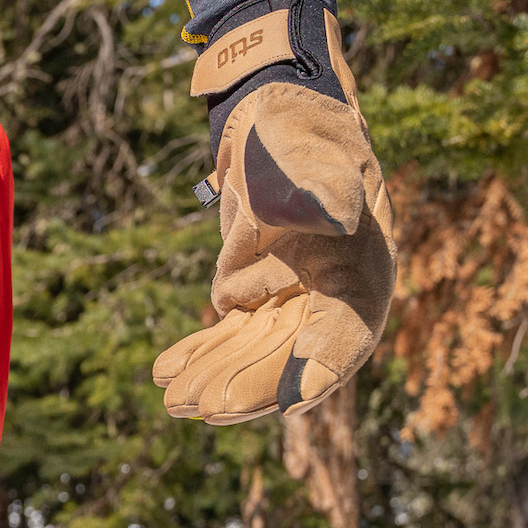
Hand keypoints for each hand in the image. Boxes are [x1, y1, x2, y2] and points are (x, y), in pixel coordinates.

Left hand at [152, 0, 396, 423]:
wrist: (270, 121)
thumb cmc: (297, 129)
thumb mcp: (307, 149)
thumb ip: (317, 185)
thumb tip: (331, 216)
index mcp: (362, 268)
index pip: (349, 332)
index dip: (323, 368)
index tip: (292, 402)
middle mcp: (332, 295)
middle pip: (292, 356)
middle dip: (249, 385)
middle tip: (205, 407)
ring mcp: (293, 300)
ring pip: (255, 355)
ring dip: (217, 378)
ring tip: (175, 401)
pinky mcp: (257, 297)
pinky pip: (230, 336)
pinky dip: (200, 354)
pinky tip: (165, 372)